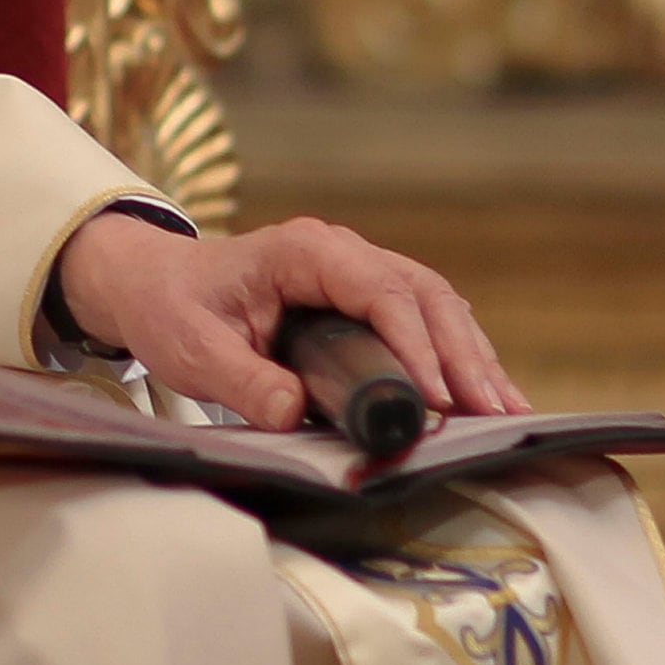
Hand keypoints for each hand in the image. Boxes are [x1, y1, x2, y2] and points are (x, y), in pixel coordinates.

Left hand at [52, 211, 525, 431]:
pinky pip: (425, 322)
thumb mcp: (192, 348)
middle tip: (496, 413)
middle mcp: (344, 254)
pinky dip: (458, 358)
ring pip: (436, 308)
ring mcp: (360, 274)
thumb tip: (293, 412)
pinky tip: (485, 398)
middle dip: (464, 356)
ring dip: (473, 358)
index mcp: (306, 251)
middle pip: (425, 296)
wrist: (155, 284)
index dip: (415, 345)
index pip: (380, 291)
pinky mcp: (366, 301)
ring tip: (508, 413)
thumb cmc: (173, 307)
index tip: (438, 398)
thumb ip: (240, 380)